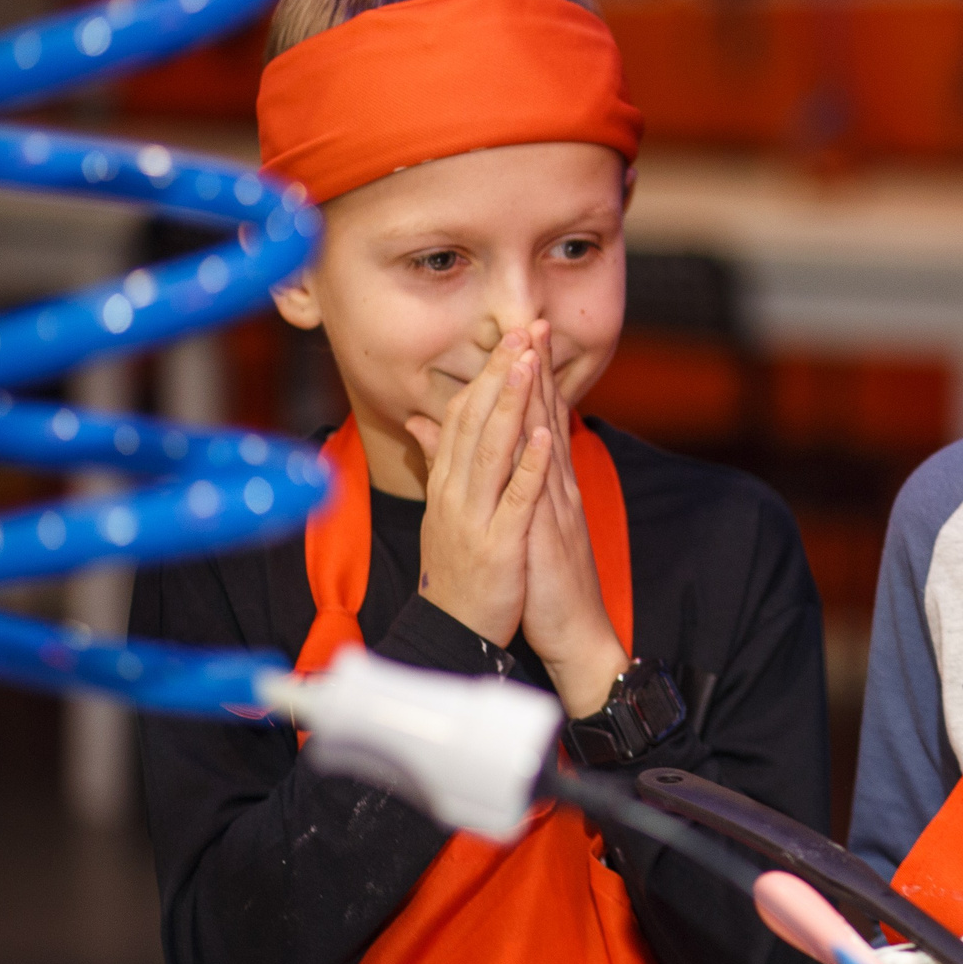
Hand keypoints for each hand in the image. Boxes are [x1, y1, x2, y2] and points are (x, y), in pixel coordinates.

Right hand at [404, 330, 550, 646]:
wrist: (453, 632)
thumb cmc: (458, 570)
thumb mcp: (443, 510)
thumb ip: (437, 463)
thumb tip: (420, 422)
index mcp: (446, 484)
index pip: (462, 417)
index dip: (486, 375)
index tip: (509, 338)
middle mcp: (455, 494)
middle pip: (475, 423)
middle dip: (499, 375)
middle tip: (521, 331)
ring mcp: (475, 517)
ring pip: (491, 451)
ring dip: (510, 404)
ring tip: (527, 364)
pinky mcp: (498, 544)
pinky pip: (514, 499)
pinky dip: (526, 466)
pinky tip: (541, 436)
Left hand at [518, 321, 628, 718]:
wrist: (576, 632)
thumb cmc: (544, 580)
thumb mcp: (519, 523)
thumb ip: (497, 482)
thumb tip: (455, 445)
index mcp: (547, 485)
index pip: (537, 420)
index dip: (529, 376)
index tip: (521, 334)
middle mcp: (557, 489)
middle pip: (547, 420)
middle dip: (538, 370)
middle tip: (533, 322)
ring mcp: (557, 509)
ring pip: (547, 446)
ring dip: (542, 400)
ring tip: (534, 357)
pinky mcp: (552, 536)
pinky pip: (547, 495)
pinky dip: (544, 463)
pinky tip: (540, 434)